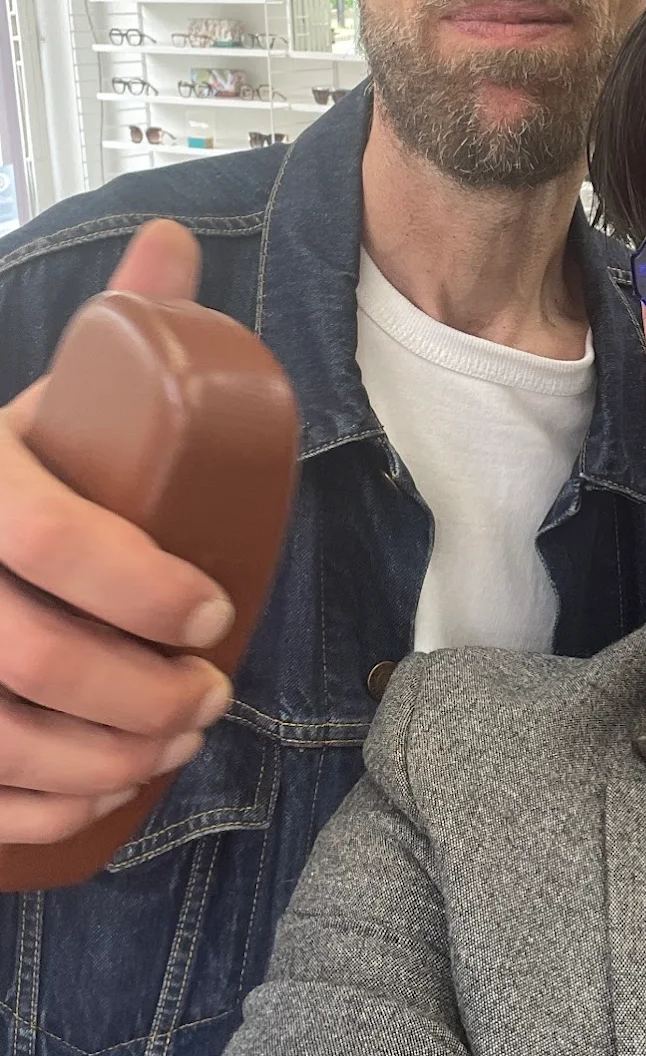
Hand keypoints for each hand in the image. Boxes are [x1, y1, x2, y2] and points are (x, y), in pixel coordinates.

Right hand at [0, 221, 234, 844]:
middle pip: (25, 655)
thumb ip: (113, 326)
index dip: (139, 586)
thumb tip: (171, 242)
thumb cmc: (4, 476)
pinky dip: (33, 813)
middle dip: (139, 692)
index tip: (214, 612)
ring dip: (99, 761)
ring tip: (174, 744)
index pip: (44, 536)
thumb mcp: (46, 400)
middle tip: (211, 697)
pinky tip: (95, 798)